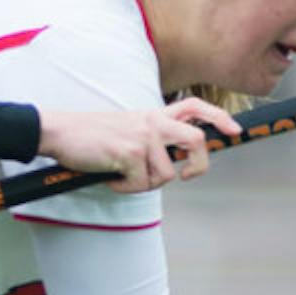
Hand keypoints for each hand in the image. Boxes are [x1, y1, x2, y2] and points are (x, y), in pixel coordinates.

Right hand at [37, 98, 240, 193]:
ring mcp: (143, 137)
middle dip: (198, 165)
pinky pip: (142, 184)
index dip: (219, 117)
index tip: (234, 130)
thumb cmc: (91, 135)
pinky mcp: (130, 152)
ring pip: (167, 174)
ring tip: (124, 174)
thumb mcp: (128, 127)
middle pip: (196, 141)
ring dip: (145, 183)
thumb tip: (174, 163)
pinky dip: (125, 187)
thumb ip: (152, 138)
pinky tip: (111, 176)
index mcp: (154, 115)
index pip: (195, 107)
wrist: (61, 131)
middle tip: (186, 175)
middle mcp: (153, 122)